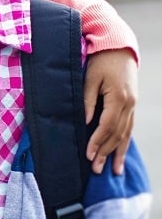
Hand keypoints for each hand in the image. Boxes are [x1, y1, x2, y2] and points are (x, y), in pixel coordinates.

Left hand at [84, 48, 137, 174]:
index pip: (107, 126)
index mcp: (119, 98)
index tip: (88, 154)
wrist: (118, 47)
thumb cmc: (100, 61)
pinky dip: (125, 143)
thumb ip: (87, 100)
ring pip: (126, 134)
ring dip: (118, 153)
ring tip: (113, 171)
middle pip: (117, 134)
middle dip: (106, 153)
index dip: (97, 141)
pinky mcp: (132, 105)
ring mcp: (133, 106)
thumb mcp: (90, 77)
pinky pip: (129, 128)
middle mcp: (129, 104)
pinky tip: (121, 155)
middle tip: (96, 170)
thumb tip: (86, 122)